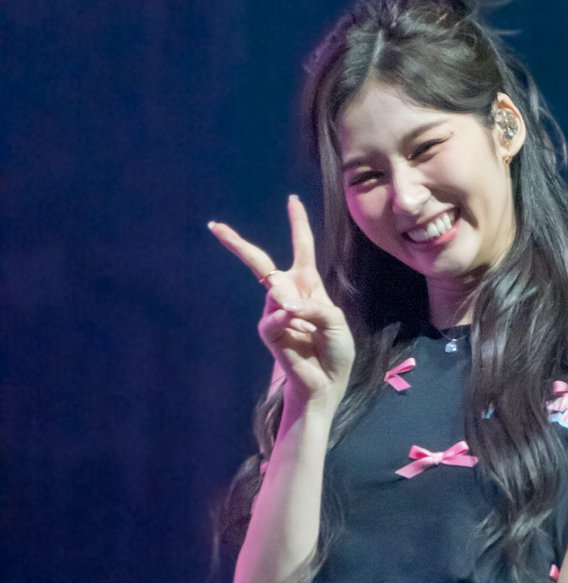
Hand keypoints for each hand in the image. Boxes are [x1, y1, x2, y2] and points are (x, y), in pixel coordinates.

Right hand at [208, 195, 355, 410]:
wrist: (326, 381)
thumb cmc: (335, 351)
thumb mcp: (336, 322)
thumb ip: (315, 307)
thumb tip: (284, 304)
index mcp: (308, 286)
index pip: (302, 249)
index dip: (298, 225)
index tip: (292, 201)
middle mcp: (288, 294)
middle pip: (260, 262)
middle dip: (238, 244)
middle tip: (215, 227)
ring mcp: (274, 312)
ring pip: (275, 291)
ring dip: (297, 306)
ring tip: (310, 328)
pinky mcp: (268, 331)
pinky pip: (273, 317)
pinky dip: (285, 319)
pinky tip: (294, 324)